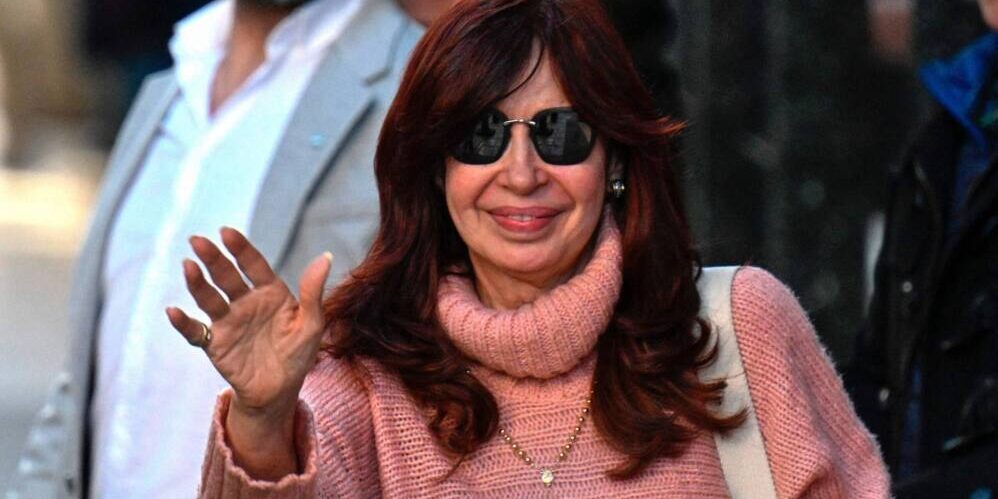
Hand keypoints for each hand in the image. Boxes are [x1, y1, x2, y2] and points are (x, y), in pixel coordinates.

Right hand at [165, 227, 331, 422]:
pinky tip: (173, 312)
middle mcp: (245, 302)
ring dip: (197, 283)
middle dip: (213, 258)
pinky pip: (196, 332)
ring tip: (188, 266)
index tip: (226, 232)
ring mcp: (228, 321)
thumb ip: (313, 292)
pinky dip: (184, 323)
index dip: (240, 249)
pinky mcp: (215, 343)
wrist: (280, 391)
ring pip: (209, 298)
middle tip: (197, 240)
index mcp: (270, 292)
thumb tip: (326, 257)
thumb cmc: (298, 355)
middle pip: (226, 276)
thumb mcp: (311, 324)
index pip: (253, 265)